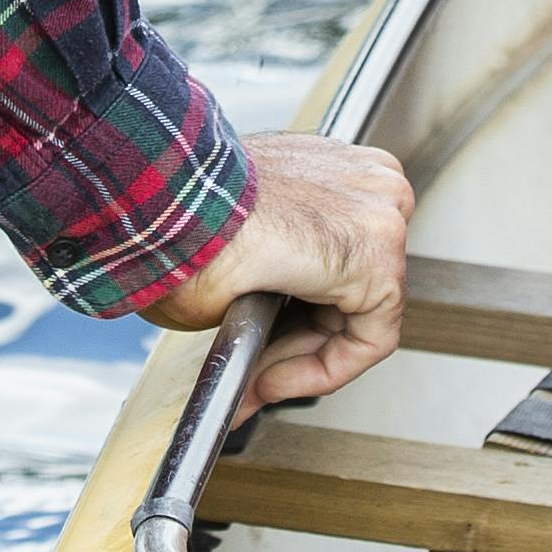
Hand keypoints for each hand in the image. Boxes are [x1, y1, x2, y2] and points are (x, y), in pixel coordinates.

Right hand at [141, 133, 412, 421]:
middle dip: (296, 344)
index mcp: (338, 168)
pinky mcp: (378, 260)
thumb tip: (270, 306)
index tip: (262, 348)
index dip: (296, 319)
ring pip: (358, 318)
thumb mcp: (243, 238)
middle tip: (256, 377)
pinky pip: (369, 339)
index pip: (340, 262)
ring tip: (256, 383)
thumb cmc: (184, 214)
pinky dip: (324, 370)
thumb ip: (277, 265)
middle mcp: (369, 185)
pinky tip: (272, 381)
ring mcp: (381, 217)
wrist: (169, 208)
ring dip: (301, 361)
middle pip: (349, 291)